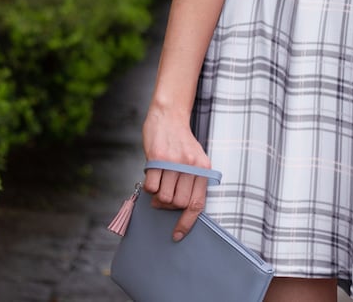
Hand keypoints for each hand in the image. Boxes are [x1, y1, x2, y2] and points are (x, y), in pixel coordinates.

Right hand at [142, 107, 211, 241]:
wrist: (170, 116)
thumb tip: (182, 209)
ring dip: (158, 196)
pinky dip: (149, 186)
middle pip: (178, 203)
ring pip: (164, 197)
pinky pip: (151, 186)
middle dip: (169, 205)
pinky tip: (153, 174)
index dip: (187, 223)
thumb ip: (192, 181)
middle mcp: (191, 166)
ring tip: (159, 182)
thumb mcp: (195, 159)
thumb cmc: (181, 142)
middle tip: (164, 194)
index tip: (177, 235)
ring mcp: (174, 162)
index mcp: (203, 168)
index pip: (197, 203)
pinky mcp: (157, 158)